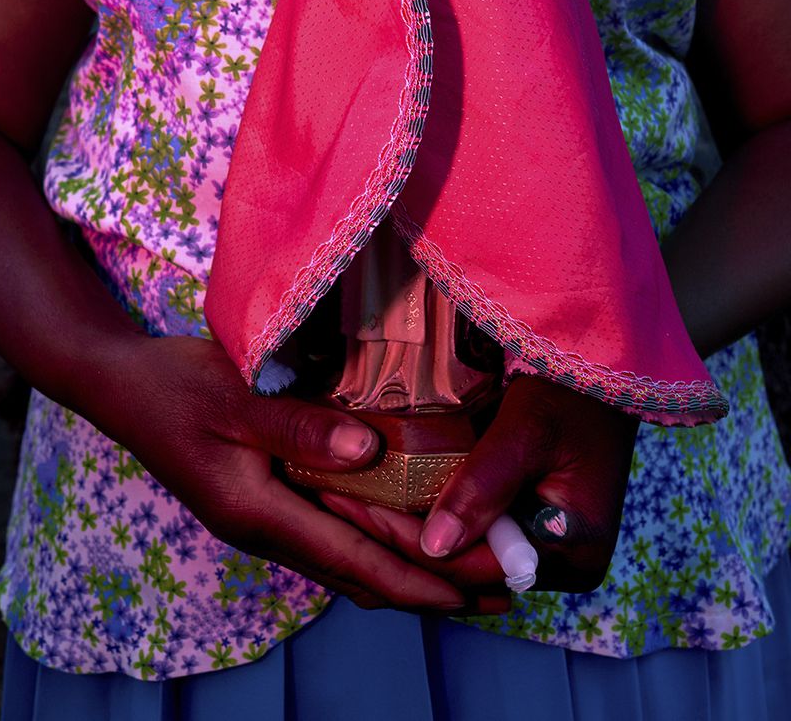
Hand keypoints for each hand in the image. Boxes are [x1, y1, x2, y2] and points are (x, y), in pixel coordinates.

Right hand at [100, 334, 466, 612]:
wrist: (122, 387)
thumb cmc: (176, 388)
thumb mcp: (234, 399)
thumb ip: (297, 426)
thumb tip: (368, 451)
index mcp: (261, 514)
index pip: (357, 559)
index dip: (420, 580)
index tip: (476, 592)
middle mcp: (269, 531)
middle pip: (364, 574)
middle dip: (432, 588)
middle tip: (498, 590)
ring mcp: (266, 521)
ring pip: (351, 562)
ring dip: (411, 572)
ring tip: (469, 574)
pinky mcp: (267, 502)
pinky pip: (334, 536)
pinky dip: (379, 544)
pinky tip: (407, 530)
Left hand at [323, 374, 638, 605]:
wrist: (602, 367)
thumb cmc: (572, 389)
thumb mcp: (527, 429)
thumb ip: (483, 487)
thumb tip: (432, 547)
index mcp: (572, 555)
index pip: (471, 565)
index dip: (405, 540)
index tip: (348, 506)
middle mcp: (562, 567)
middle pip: (463, 567)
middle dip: (398, 537)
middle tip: (333, 502)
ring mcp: (545, 552)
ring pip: (463, 554)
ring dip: (409, 529)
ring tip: (346, 500)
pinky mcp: (530, 530)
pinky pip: (473, 535)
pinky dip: (432, 517)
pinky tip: (384, 496)